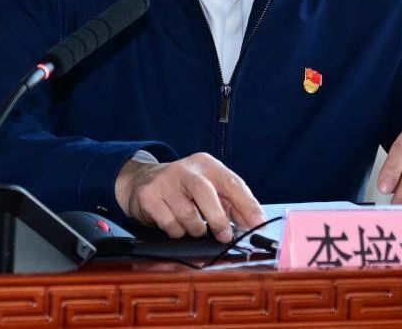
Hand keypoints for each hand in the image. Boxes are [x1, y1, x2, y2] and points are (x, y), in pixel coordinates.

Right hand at [115, 152, 264, 241]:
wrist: (142, 180)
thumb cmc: (184, 189)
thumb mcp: (209, 188)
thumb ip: (232, 204)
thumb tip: (254, 224)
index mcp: (208, 165)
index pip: (233, 182)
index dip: (248, 205)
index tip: (259, 224)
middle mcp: (187, 169)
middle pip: (207, 194)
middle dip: (219, 220)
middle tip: (224, 236)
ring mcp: (166, 181)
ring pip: (188, 214)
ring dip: (195, 230)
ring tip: (195, 228)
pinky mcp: (149, 196)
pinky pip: (169, 223)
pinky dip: (177, 232)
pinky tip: (176, 226)